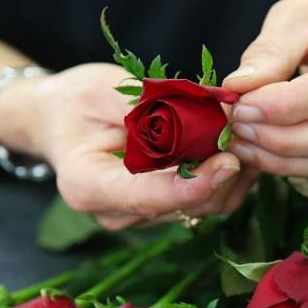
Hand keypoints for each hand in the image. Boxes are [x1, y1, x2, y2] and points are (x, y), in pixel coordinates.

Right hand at [0, 63, 257, 229]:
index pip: (149, 198)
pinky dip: (226, 179)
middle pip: (183, 207)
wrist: (59, 120)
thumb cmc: (77, 101)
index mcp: (88, 186)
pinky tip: (240, 151)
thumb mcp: (106, 91)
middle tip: (247, 134)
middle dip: (222, 174)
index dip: (194, 185)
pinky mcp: (159, 210)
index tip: (230, 162)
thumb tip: (217, 113)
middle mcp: (114, 212)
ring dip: (231, 178)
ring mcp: (137, 216)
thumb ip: (157, 107)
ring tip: (248, 139)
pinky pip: (202, 204)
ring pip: (200, 209)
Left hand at [223, 0, 307, 178]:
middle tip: (238, 128)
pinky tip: (263, 152)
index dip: (289, 105)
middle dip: (285, 138)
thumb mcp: (300, 14)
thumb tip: (238, 89)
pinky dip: (297, 165)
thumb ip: (271, 52)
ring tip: (243, 142)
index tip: (243, 107)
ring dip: (286, 158)